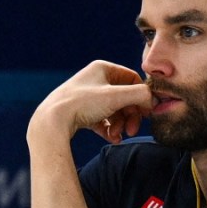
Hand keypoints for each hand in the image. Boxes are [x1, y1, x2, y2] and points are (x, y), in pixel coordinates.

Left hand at [29, 60, 153, 143]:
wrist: (52, 121)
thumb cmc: (82, 104)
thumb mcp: (117, 96)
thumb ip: (141, 95)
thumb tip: (154, 100)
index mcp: (102, 69)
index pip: (132, 80)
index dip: (142, 96)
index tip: (147, 113)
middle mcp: (94, 80)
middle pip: (124, 98)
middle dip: (130, 116)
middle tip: (133, 130)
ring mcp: (87, 97)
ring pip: (113, 111)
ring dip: (120, 125)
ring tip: (118, 136)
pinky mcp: (80, 113)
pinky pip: (102, 121)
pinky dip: (109, 129)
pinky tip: (112, 138)